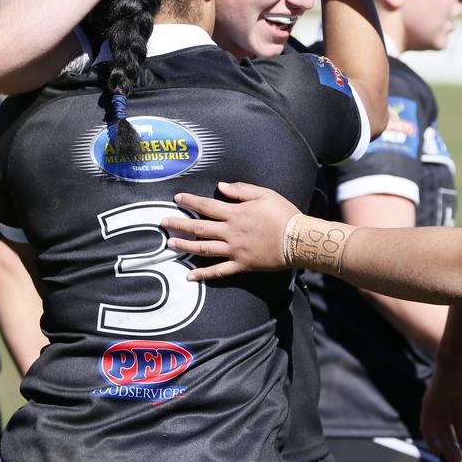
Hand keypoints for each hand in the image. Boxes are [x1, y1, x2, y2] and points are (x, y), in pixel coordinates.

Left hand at [161, 181, 298, 280]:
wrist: (299, 240)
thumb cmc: (284, 214)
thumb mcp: (264, 194)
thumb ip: (241, 190)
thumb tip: (220, 186)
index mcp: (235, 213)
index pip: (206, 205)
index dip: (190, 201)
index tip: (177, 199)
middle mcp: (231, 232)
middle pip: (199, 228)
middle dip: (179, 224)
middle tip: (163, 223)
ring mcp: (234, 250)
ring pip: (203, 249)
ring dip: (184, 247)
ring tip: (170, 244)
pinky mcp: (241, 265)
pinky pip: (219, 271)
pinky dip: (203, 274)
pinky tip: (189, 275)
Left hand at [421, 349, 461, 461]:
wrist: (459, 359)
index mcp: (457, 398)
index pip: (456, 421)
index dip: (461, 436)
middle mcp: (445, 402)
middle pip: (446, 428)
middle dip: (452, 444)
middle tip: (457, 460)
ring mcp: (436, 403)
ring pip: (437, 429)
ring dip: (443, 445)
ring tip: (453, 460)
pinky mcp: (428, 404)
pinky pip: (426, 425)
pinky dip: (429, 437)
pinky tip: (436, 450)